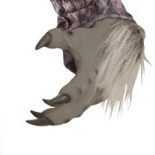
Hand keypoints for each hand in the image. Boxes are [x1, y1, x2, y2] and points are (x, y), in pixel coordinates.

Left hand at [26, 18, 145, 126]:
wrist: (123, 42)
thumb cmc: (96, 39)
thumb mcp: (75, 36)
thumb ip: (55, 38)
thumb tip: (36, 46)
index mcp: (90, 76)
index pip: (72, 96)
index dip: (56, 101)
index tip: (42, 101)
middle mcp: (95, 90)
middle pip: (71, 112)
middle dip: (50, 118)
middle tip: (30, 118)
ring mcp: (98, 96)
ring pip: (75, 113)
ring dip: (56, 117)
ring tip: (36, 117)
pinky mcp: (98, 97)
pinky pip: (79, 109)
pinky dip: (65, 112)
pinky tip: (51, 110)